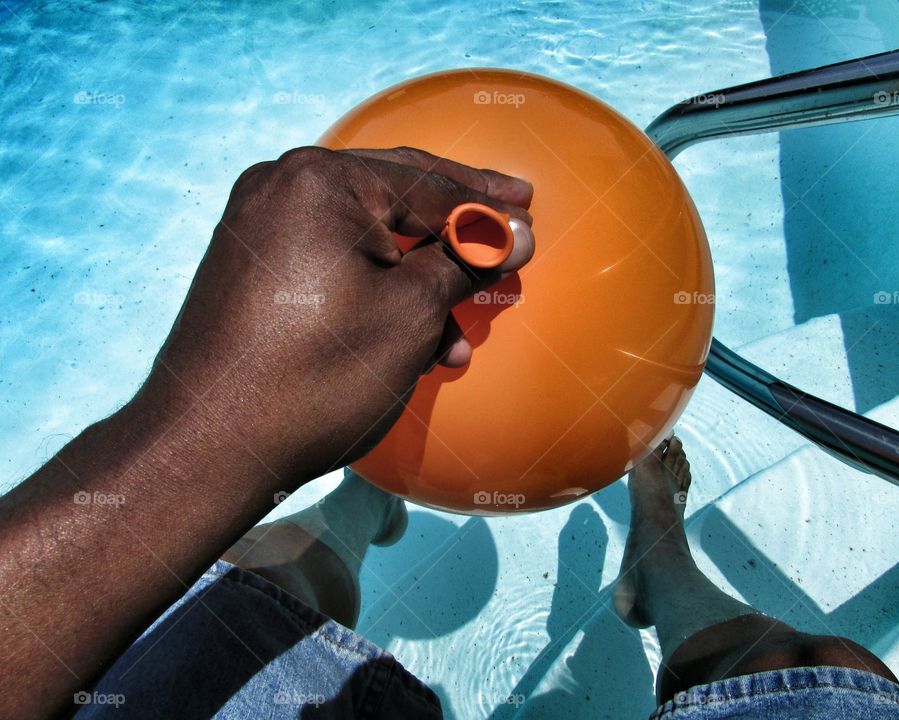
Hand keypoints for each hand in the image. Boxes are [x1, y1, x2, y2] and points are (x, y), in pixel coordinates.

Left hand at [145, 146, 533, 482]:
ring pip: (363, 239)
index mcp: (322, 181)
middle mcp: (282, 187)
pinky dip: (372, 292)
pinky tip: (407, 342)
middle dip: (454, 224)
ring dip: (416, 280)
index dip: (486, 206)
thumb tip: (512, 232)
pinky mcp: (249, 267)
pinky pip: (329, 262)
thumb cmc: (317, 376)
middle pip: (394, 196)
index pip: (428, 184)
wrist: (209, 447)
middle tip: (508, 217)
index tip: (528, 216)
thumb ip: (466, 259)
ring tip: (456, 333)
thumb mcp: (410, 314)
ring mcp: (258, 226)